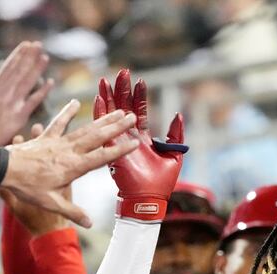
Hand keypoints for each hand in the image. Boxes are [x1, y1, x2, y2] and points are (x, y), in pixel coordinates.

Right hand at [0, 41, 53, 144]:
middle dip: (27, 57)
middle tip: (37, 44)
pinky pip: (32, 102)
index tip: (26, 46)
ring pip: (25, 82)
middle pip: (17, 72)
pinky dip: (41, 92)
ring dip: (35, 68)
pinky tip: (51, 83)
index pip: (7, 70)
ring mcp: (11, 104)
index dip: (17, 57)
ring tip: (45, 56)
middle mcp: (1, 94)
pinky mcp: (18, 116)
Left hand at [0, 100, 137, 227]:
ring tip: (116, 111)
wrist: (4, 170)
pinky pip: (58, 123)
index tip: (135, 143)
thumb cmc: (27, 187)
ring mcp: (58, 142)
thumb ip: (72, 212)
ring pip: (84, 129)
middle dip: (116, 127)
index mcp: (74, 167)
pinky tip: (76, 102)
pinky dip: (67, 112)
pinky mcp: (46, 137)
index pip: (102, 158)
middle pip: (97, 138)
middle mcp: (69, 152)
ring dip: (101, 119)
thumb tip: (90, 224)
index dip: (120, 150)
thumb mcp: (51, 203)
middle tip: (132, 118)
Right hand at [94, 69, 186, 221]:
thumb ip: (175, 135)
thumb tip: (178, 115)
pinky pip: (102, 129)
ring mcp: (118, 141)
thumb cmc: (162, 181)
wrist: (150, 198)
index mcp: (142, 137)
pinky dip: (100, 113)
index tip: (140, 80)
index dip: (139, 96)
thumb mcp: (174, 154)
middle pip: (123, 108)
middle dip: (122, 90)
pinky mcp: (111, 148)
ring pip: (111, 115)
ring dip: (109, 97)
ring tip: (106, 80)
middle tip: (122, 72)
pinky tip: (98, 98)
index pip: (140, 111)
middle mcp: (128, 137)